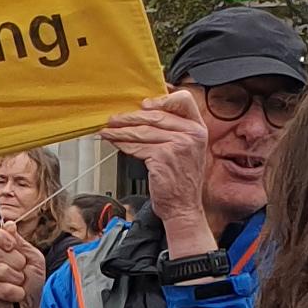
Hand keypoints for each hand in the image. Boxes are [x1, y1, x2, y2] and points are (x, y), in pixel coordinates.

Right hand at [0, 219, 45, 307]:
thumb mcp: (33, 258)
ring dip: (16, 279)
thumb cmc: (29, 283)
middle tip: (21, 271)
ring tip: (18, 284)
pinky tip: (14, 295)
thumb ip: (20, 241)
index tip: (12, 245)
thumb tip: (8, 224)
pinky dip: (14, 292)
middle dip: (15, 262)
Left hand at [107, 89, 214, 251]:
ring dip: (121, 131)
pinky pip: (137, 147)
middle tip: (114, 119)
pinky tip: (115, 144)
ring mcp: (178, 145)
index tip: (144, 105)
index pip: (184, 100)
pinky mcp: (163, 157)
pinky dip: (123, 145)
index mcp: (198, 129)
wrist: (183, 207)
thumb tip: (145, 114)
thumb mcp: (186, 150)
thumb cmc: (181, 181)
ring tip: (108, 131)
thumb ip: (174, 131)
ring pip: (142, 131)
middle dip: (130, 117)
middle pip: (155, 115)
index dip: (162, 100)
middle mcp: (191, 134)